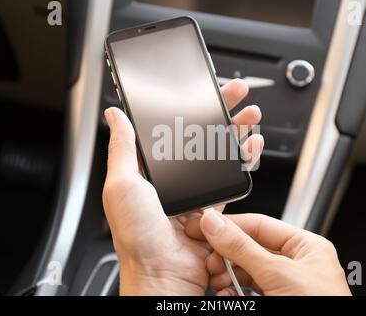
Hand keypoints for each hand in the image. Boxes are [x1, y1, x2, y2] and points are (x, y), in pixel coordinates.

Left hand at [102, 79, 263, 294]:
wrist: (163, 273)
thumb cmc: (136, 236)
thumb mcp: (121, 184)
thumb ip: (122, 147)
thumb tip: (114, 116)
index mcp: (150, 171)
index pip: (172, 129)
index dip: (188, 107)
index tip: (201, 91)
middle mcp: (173, 180)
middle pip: (201, 138)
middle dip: (220, 113)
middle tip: (235, 95)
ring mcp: (194, 193)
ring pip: (220, 155)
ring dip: (237, 133)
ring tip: (250, 117)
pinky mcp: (213, 208)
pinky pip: (231, 180)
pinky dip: (244, 162)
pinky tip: (251, 147)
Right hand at [185, 210, 350, 295]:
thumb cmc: (321, 309)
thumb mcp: (279, 274)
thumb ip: (244, 248)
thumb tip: (216, 224)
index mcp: (307, 247)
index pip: (261, 225)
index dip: (232, 224)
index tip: (207, 225)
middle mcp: (296, 263)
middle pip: (251, 247)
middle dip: (227, 253)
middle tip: (209, 258)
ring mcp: (285, 285)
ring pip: (247, 270)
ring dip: (227, 273)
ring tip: (216, 278)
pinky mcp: (275, 301)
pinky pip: (248, 290)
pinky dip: (233, 290)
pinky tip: (225, 292)